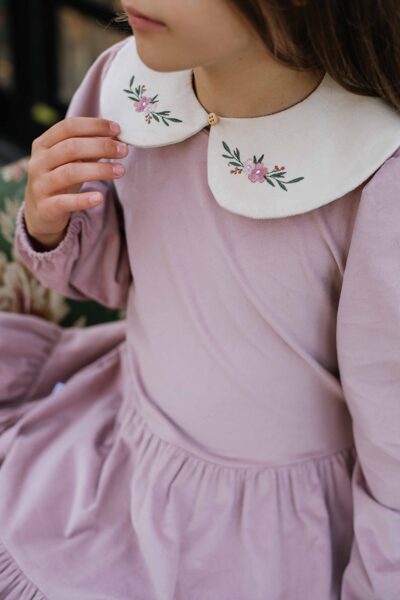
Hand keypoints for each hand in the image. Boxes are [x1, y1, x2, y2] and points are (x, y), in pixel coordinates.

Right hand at [23, 117, 127, 247]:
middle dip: (100, 146)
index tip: (117, 129)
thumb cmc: (60, 179)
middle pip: (70, 148)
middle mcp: (38, 162)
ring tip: (120, 171)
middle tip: (123, 150)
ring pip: (70, 173)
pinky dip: (83, 199)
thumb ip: (90, 149)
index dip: (93, 126)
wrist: (41, 212)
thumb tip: (117, 139)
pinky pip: (65, 202)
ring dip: (99, 170)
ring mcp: (40, 185)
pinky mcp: (46, 207)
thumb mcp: (71, 161)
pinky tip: (100, 197)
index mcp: (43, 144)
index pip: (68, 127)